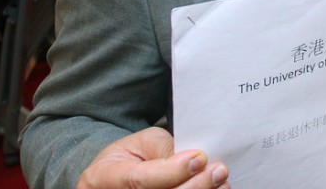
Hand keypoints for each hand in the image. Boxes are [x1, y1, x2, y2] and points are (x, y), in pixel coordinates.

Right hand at [76, 127, 228, 188]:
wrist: (118, 174)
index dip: (171, 171)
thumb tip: (192, 161)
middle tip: (219, 170)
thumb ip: (164, 149)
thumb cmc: (133, 155)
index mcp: (105, 176)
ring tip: (221, 181)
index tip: (199, 158)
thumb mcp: (143, 141)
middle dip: (194, 186)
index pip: (139, 180)